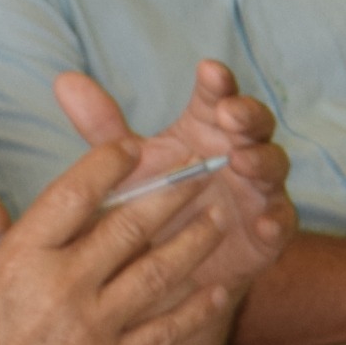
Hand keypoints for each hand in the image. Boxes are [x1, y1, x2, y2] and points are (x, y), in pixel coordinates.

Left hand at [54, 61, 292, 301]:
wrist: (169, 273)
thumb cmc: (152, 207)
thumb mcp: (127, 169)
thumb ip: (104, 129)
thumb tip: (64, 80)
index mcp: (207, 130)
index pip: (217, 96)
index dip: (217, 82)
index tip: (207, 71)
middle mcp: (238, 153)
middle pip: (254, 123)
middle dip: (247, 115)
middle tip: (229, 114)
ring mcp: (258, 191)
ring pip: (273, 166)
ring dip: (262, 160)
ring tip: (242, 161)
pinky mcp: (268, 233)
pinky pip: (281, 223)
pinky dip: (276, 221)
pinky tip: (262, 222)